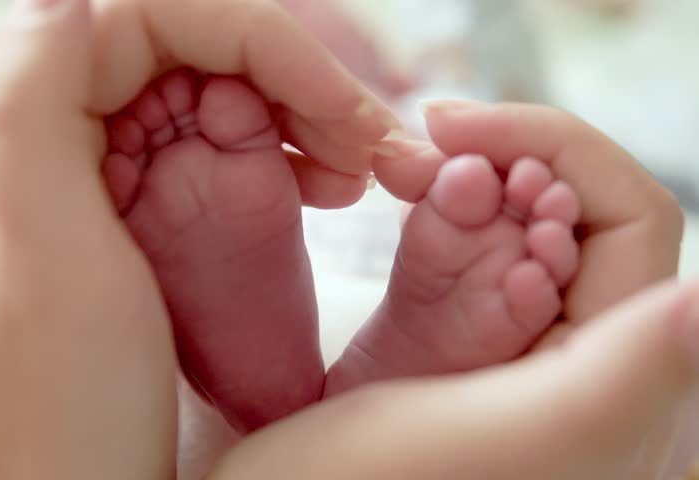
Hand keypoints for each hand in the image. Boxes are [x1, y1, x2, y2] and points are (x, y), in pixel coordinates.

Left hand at [0, 0, 395, 477]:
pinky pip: (237, 146)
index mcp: (27, 126)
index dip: (259, 41)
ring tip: (360, 172)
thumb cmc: (56, 395)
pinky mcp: (160, 212)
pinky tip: (330, 190)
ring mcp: (118, 172)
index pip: (153, 17)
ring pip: (229, 92)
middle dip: (298, 82)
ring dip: (308, 116)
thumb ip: (29, 101)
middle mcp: (68, 135)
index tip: (332, 105)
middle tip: (368, 141)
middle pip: (203, 50)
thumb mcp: (43, 250)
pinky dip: (297, 154)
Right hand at [206, 103, 689, 479]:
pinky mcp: (466, 349)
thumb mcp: (505, 441)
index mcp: (624, 397)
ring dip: (469, 185)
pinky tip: (410, 204)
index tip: (459, 128)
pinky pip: (474, 253)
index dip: (560, 153)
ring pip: (519, 225)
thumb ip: (623, 382)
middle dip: (504, 163)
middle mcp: (588, 371)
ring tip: (410, 172)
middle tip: (426, 148)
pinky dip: (443, 215)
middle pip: (577, 218)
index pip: (629, 224)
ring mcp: (521, 356)